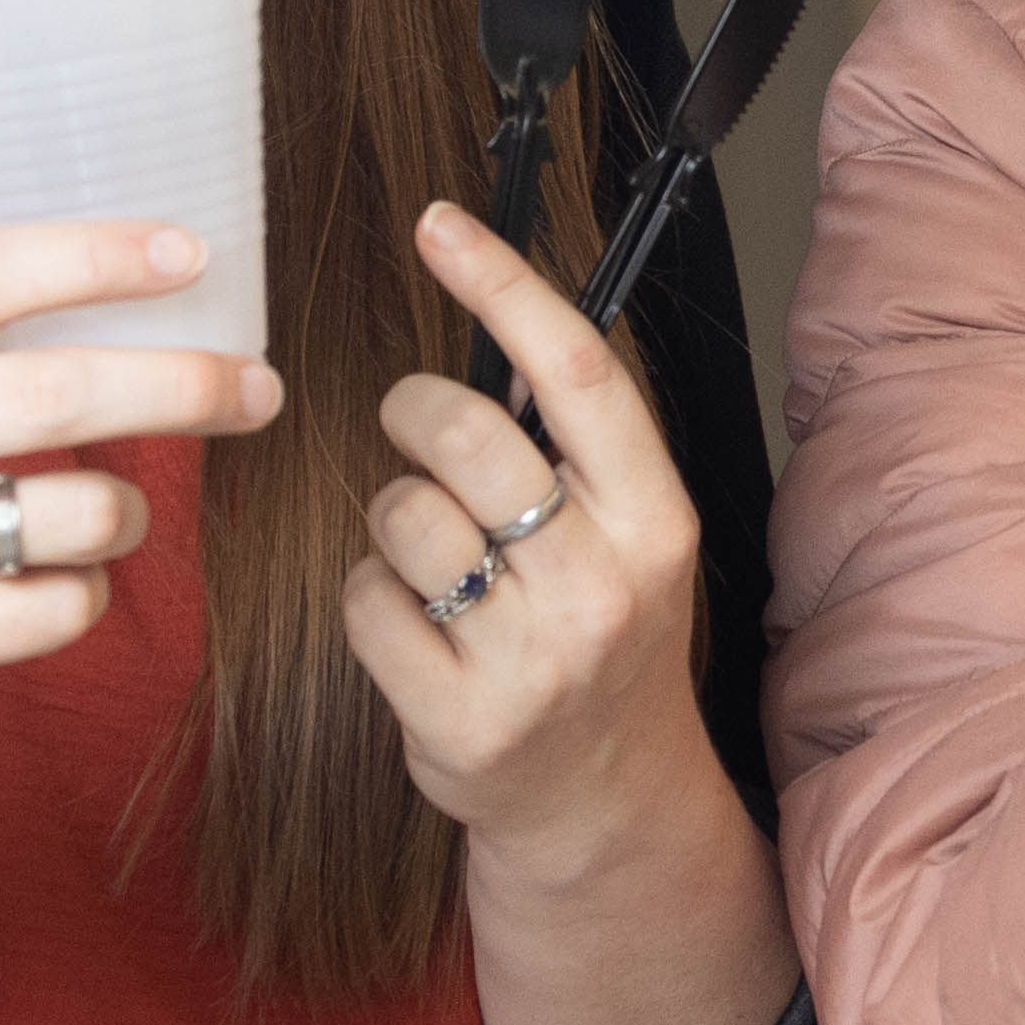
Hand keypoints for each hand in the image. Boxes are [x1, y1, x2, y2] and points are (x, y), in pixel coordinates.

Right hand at [0, 223, 274, 746]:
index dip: (96, 257)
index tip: (191, 255)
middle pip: (57, 396)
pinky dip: (85, 594)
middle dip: (183, 386)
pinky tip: (56, 584)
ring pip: (76, 514)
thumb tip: (149, 278)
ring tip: (111, 517)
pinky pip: (56, 610)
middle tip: (257, 389)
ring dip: (129, 514)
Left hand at [344, 205, 735, 877]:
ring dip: (393, 520)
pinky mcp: (460, 719)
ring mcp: (534, 658)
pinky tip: (413, 627)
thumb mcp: (632, 538)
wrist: (605, 801)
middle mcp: (606, 584)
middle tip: (413, 425)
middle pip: (470, 434)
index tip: (441, 223)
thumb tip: (497, 315)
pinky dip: (371, 598)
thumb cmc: (603, 638)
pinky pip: (366, 602)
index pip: (581, 374)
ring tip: (432, 557)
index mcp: (658, 520)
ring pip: (403, 516)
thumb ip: (580, 450)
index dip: (504, 286)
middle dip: (415, 410)